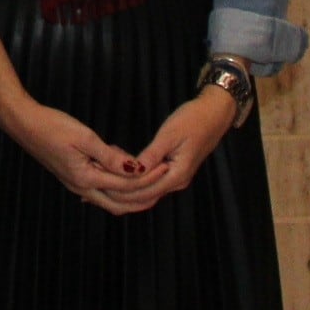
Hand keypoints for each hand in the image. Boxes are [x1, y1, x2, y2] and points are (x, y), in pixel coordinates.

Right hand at [0, 95, 153, 215]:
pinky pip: (101, 191)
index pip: (126, 185)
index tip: (165, 166)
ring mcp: (76, 185)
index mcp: (85, 178)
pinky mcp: (73, 177)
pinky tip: (124, 172)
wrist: (23, 124)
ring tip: (150, 182)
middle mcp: (82, 187)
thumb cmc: (52, 126)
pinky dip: (117, 188)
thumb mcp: (84, 137)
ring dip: (132, 195)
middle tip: (163, 184)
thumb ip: (110, 156)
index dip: (148, 177)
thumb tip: (134, 168)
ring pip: (111, 201)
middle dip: (144, 197)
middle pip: (121, 204)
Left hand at [106, 90, 237, 211]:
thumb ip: (151, 155)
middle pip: (143, 195)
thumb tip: (133, 170)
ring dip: (125, 186)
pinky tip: (117, 173)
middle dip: (119, 190)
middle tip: (94, 180)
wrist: (215, 114)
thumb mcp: (169, 134)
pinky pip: (150, 181)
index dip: (121, 187)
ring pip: (146, 190)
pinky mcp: (172, 171)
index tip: (100, 178)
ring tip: (100, 177)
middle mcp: (176, 182)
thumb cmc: (193, 120)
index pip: (144, 191)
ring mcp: (175, 178)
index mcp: (177, 175)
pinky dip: (134, 179)